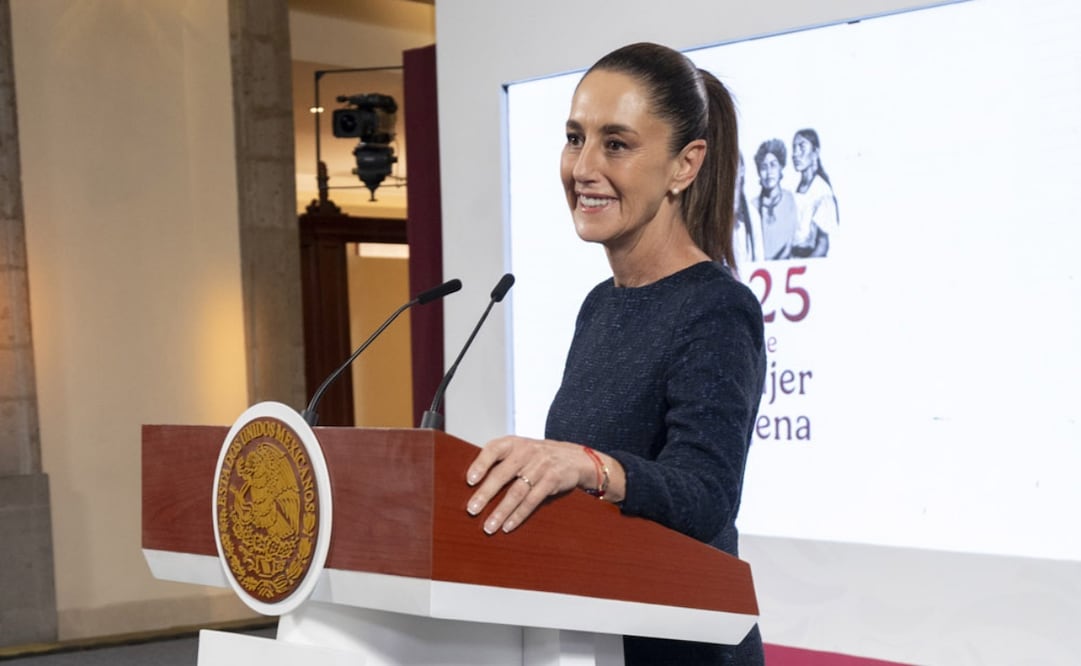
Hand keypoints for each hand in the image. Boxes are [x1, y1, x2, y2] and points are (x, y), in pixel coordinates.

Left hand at [465, 435, 589, 533]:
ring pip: (517, 491)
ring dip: (501, 511)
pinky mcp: (552, 480)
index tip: (469, 480)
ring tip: (489, 526)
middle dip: (486, 494)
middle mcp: (527, 452)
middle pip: (502, 474)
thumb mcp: (521, 450)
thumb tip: (472, 484)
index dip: (480, 464)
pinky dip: (519, 515)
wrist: (575, 457)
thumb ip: (501, 461)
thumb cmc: (539, 457)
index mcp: (514, 443)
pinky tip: (508, 526)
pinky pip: (533, 500)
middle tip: (472, 510)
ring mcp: (541, 466)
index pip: (493, 449)